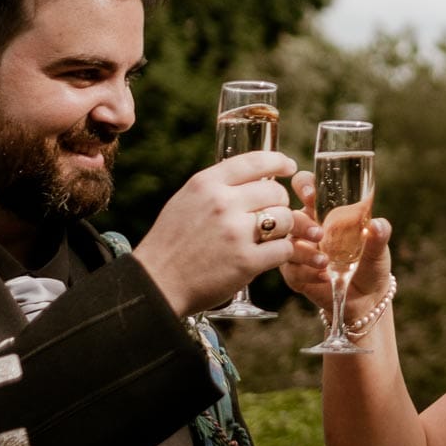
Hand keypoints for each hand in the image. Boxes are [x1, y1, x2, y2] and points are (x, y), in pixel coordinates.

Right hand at [132, 151, 297, 315]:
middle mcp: (221, 203)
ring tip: (267, 237)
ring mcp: (235, 232)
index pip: (254, 161)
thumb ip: (217, 187)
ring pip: (285, 218)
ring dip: (282, 229)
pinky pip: (284, 248)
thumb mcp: (186, 201)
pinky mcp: (246, 261)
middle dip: (278, 203)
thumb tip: (255, 176)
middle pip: (275, 192)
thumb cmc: (172, 243)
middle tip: (270, 216)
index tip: (289, 167)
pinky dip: (280, 253)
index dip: (278, 162)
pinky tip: (267, 255)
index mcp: (206, 184)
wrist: (156, 284)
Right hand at [282, 169, 393, 311]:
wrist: (366, 297)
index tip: (311, 194)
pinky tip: (325, 277)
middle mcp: (306, 227)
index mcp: (323, 211)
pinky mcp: (295, 274)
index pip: (306, 187)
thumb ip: (379, 235)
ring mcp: (298, 250)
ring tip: (326, 262)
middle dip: (301, 223)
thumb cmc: (369, 262)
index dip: (304, 185)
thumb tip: (378, 225)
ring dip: (305, 252)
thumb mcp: (378, 248)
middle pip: (289, 215)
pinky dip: (308, 273)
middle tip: (319, 233)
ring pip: (286, 244)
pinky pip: (291, 270)